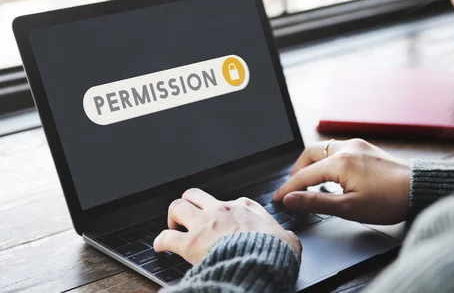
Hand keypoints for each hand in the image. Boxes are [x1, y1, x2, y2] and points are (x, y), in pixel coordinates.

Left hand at [154, 188, 301, 264]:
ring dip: (173, 216)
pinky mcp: (191, 243)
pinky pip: (166, 237)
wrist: (262, 263)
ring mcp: (204, 224)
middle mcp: (222, 210)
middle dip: (189, 203)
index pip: (230, 201)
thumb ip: (285, 236)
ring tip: (173, 226)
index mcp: (245, 208)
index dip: (224, 211)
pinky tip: (160, 246)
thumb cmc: (275, 252)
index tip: (223, 221)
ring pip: (178, 206)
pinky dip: (160, 241)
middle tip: (189, 216)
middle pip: (195, 194)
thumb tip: (289, 241)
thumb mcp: (288, 240)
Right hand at [272, 139, 409, 224]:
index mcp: (340, 162)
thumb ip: (316, 202)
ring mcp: (357, 145)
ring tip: (309, 183)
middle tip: (292, 189)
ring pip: (323, 149)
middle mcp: (346, 148)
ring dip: (312, 164)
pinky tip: (331, 175)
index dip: (288, 188)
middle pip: (310, 154)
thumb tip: (291, 199)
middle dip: (297, 170)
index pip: (304, 175)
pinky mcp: (366, 148)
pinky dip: (326, 160)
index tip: (277, 199)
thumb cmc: (389, 201)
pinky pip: (337, 149)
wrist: (420, 189)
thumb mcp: (348, 208)